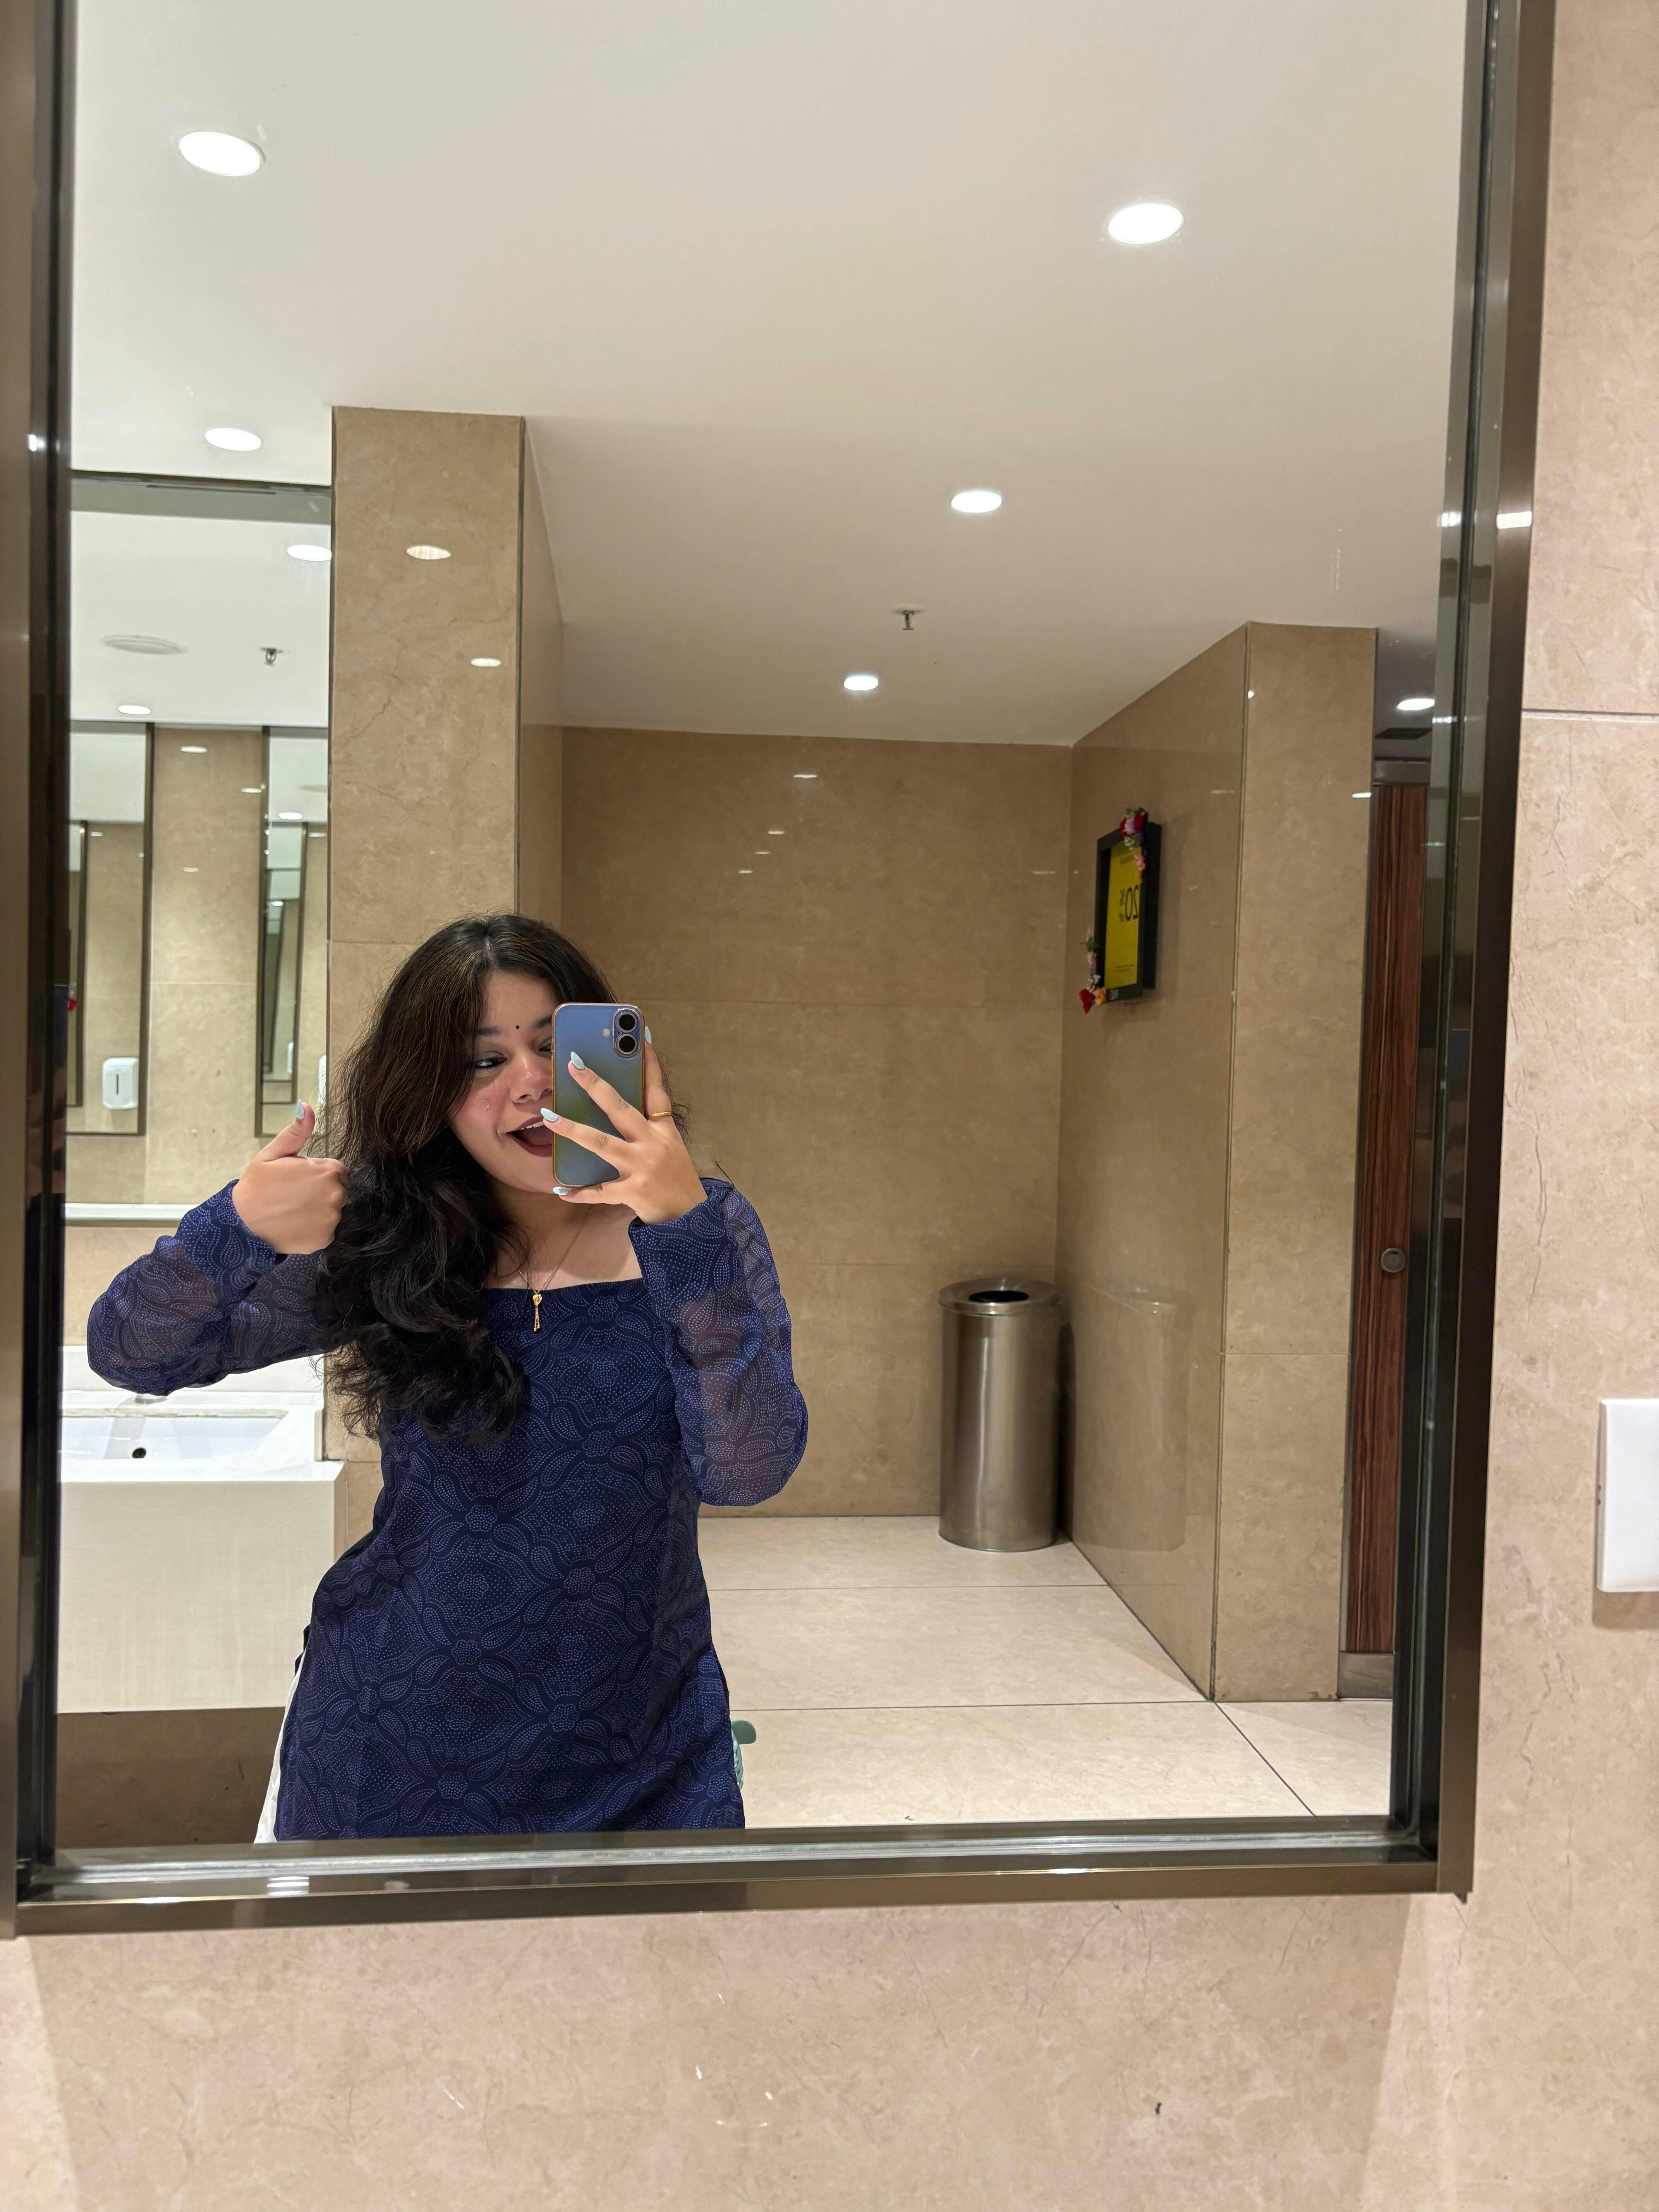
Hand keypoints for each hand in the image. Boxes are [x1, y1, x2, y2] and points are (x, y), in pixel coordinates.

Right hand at [231, 1103, 346, 1254]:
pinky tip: (296, 1224)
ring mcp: (331, 1220)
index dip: (317, 1174)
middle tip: (294, 1195)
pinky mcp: (325, 1239)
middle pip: (339, 1190)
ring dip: (319, 1210)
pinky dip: (314, 1229)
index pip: (336, 1171)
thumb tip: (308, 1107)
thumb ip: (296, 1132)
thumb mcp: (273, 1154)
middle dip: (321, 1191)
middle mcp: (336, 1196)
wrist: (242, 1223)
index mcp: (327, 1172)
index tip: (299, 1180)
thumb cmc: (257, 1186)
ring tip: (293, 1210)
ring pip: (333, 1211)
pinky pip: (327, 1230)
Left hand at [542, 1043, 705, 1224]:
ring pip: (602, 1143)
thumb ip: (648, 1124)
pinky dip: (580, 1192)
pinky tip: (560, 1188)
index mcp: (663, 1130)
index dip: (649, 1064)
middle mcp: (653, 1144)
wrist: (691, 1218)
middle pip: (621, 1109)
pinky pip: (600, 1191)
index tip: (639, 1038)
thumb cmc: (674, 1177)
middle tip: (573, 1065)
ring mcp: (642, 1167)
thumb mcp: (669, 1145)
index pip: (656, 1091)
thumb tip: (619, 1101)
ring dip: (573, 1130)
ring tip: (548, 1117)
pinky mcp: (633, 1191)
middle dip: (596, 1086)